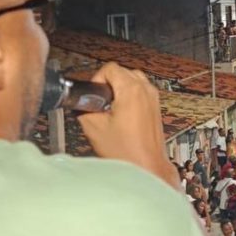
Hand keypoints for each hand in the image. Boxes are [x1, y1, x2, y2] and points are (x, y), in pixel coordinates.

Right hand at [78, 63, 178, 188]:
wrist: (146, 167)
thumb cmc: (127, 152)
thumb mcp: (93, 127)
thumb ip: (83, 107)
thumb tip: (80, 100)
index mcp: (132, 90)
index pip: (109, 68)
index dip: (96, 79)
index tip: (94, 95)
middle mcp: (146, 90)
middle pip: (122, 72)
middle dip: (108, 84)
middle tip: (99, 102)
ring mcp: (153, 98)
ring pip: (132, 80)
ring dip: (119, 89)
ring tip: (110, 109)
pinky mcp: (156, 107)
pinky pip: (140, 92)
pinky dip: (130, 97)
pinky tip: (121, 115)